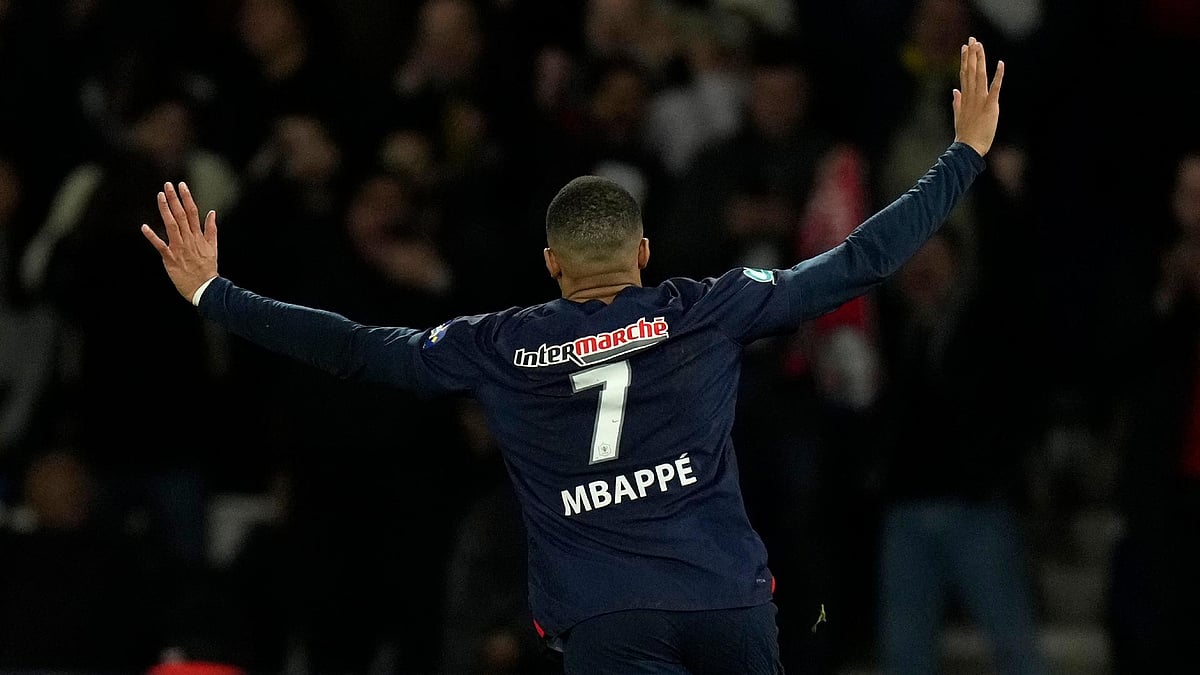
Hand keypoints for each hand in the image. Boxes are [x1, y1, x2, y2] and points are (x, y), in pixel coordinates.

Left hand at [140, 181, 218, 301]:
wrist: (205, 288)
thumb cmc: (207, 268)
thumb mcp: (213, 247)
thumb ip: (211, 229)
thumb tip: (212, 212)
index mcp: (198, 236)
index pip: (193, 212)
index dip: (187, 198)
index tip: (181, 185)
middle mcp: (188, 239)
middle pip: (181, 215)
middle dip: (174, 199)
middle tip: (168, 185)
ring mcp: (179, 248)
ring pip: (171, 225)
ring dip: (165, 210)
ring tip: (160, 196)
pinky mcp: (170, 258)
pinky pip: (160, 245)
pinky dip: (152, 236)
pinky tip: (144, 227)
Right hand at [952, 36, 1003, 156]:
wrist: (968, 148)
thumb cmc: (965, 135)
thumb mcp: (959, 116)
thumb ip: (957, 102)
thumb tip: (954, 91)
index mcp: (965, 98)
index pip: (964, 75)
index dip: (965, 60)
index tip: (965, 47)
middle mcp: (971, 96)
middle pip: (971, 71)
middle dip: (971, 55)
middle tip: (972, 39)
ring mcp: (980, 101)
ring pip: (980, 76)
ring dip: (980, 60)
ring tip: (979, 46)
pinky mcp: (990, 106)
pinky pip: (995, 88)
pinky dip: (998, 76)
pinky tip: (1000, 64)